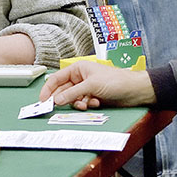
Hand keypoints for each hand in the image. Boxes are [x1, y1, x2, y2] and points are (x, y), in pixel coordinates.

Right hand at [40, 59, 155, 109]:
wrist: (134, 90)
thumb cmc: (115, 81)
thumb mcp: (91, 86)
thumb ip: (72, 93)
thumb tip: (56, 100)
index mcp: (77, 69)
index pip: (57, 79)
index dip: (48, 89)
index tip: (42, 101)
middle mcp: (80, 78)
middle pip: (63, 90)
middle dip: (64, 99)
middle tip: (57, 108)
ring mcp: (86, 88)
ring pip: (72, 99)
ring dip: (77, 103)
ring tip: (86, 104)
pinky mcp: (93, 97)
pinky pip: (82, 104)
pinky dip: (86, 105)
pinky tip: (95, 103)